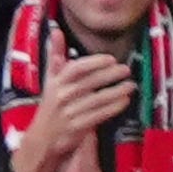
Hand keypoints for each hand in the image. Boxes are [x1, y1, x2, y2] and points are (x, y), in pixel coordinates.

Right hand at [9, 48, 133, 171]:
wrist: (41, 140)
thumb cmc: (49, 106)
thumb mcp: (49, 79)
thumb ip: (55, 55)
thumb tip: (56, 30)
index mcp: (56, 82)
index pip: (76, 69)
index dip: (94, 63)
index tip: (110, 59)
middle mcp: (62, 96)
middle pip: (90, 83)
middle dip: (110, 75)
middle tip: (126, 69)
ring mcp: (70, 113)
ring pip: (97, 99)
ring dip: (117, 91)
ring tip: (131, 85)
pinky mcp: (77, 128)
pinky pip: (99, 115)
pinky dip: (113, 108)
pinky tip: (124, 101)